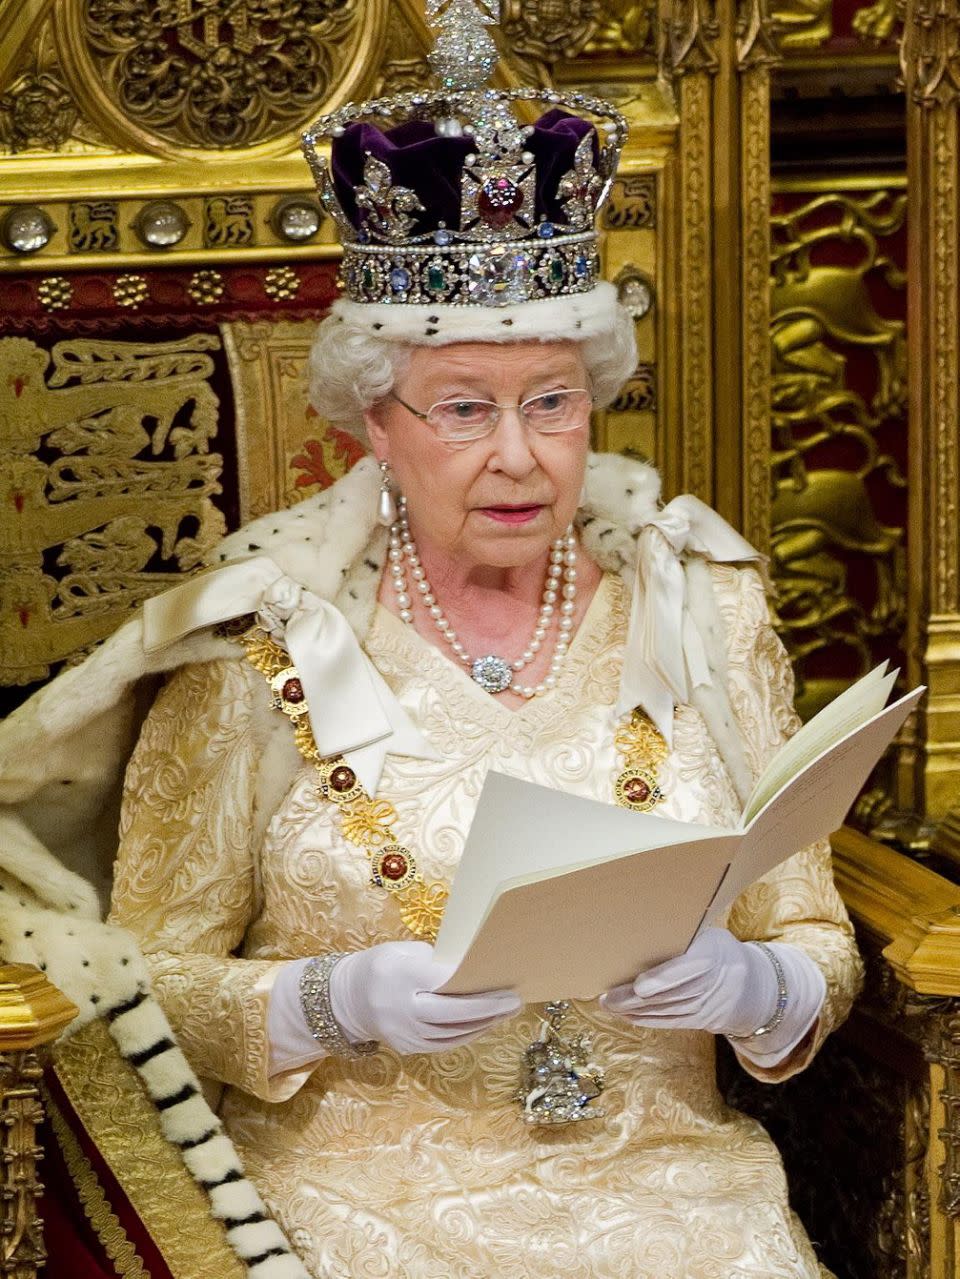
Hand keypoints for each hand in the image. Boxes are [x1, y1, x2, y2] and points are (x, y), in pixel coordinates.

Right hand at [330, 941, 520, 1054]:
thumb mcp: (401, 950)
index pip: (442, 981)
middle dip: (487, 1008)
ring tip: (507, 1011)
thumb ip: (432, 958)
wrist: (348, 1000)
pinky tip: (486, 1024)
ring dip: (484, 1024)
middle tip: (515, 1000)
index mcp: (400, 976)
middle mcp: (402, 1008)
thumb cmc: (382, 966)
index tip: (499, 979)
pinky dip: (468, 1035)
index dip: (472, 982)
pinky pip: (445, 1044)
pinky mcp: (408, 1049)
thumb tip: (470, 965)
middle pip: (451, 1013)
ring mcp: (405, 1033)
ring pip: (452, 1033)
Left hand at [600, 927, 823, 1054]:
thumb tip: (641, 913)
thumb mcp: (708, 934)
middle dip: (634, 998)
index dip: (663, 979)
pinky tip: (625, 1015)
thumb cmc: (715, 948)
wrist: (748, 984)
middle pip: (668, 995)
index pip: (686, 969)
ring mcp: (703, 1006)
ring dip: (633, 1010)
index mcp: (712, 955)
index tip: (639, 985)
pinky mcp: (697, 1021)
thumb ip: (683, 933)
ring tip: (607, 1004)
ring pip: (664, 1011)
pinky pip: (668, 1022)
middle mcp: (709, 984)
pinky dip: (645, 1020)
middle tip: (606, 996)